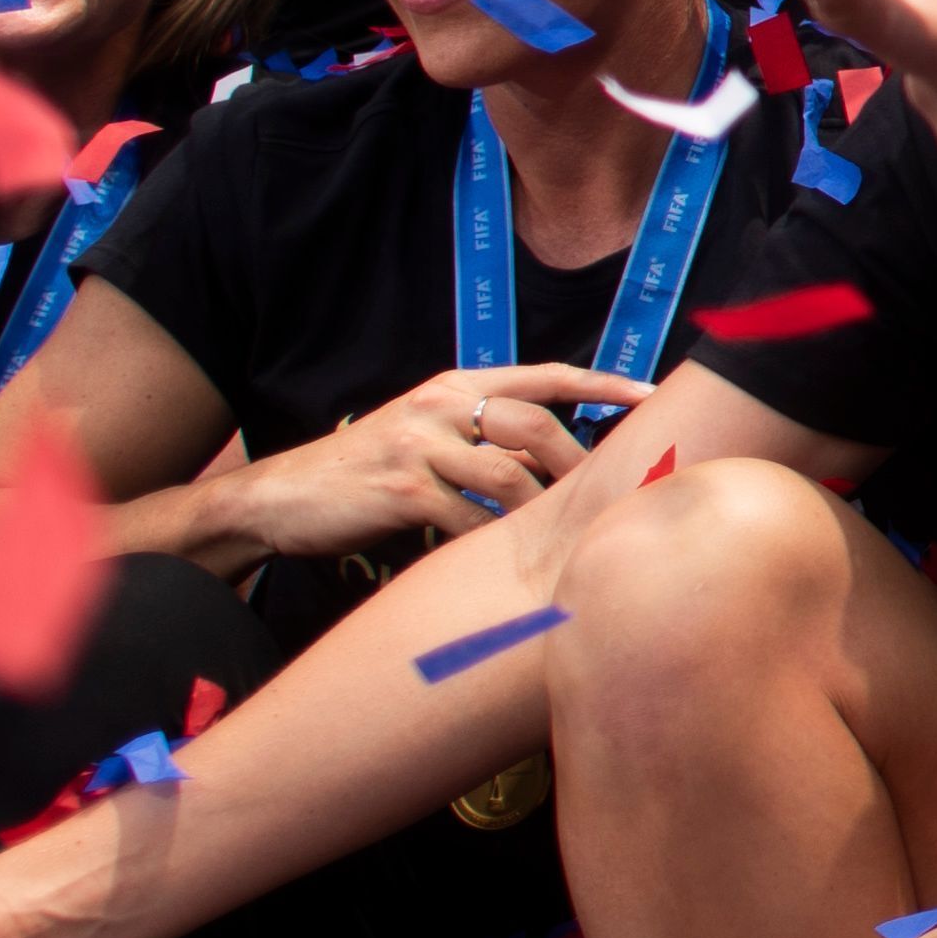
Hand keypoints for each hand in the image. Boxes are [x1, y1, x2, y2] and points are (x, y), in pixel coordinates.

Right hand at [214, 361, 643, 558]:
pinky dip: (493, 543)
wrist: (285, 497)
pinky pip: (469, 520)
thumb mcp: (429, 436)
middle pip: (535, 425)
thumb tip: (558, 461)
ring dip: (541, 511)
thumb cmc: (369, 471)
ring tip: (560, 537)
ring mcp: (420, 445)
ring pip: (510, 477)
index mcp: (456, 386)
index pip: (545, 375)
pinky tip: (503, 561)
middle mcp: (441, 405)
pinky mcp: (402, 491)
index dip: (602, 384)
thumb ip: (487, 440)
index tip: (652, 395)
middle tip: (605, 497)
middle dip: (578, 464)